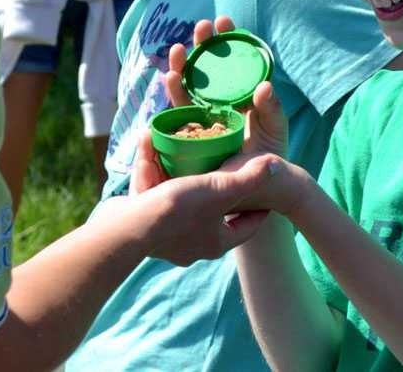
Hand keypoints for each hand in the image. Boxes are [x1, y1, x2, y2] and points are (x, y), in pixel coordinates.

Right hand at [128, 152, 278, 265]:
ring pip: (178, 203)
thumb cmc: (178, 211)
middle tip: (223, 173)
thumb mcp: (218, 189)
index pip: (246, 227)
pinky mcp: (143, 227)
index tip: (264, 197)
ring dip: (177, 178)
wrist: (126, 229)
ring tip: (181, 157)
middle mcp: (193, 246)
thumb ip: (247, 178)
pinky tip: (150, 156)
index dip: (257, 210)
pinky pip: (153, 198)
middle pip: (212, 214)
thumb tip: (276, 166)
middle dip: (214, 190)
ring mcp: (166, 240)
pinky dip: (153, 178)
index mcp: (216, 242)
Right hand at [166, 16, 287, 157]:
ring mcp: (204, 113)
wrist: (258, 186)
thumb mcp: (275, 128)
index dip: (227, 39)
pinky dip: (173, 90)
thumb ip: (271, 108)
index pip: (233, 60)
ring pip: (188, 82)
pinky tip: (170, 77)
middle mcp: (220, 99)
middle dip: (202, 45)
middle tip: (201, 28)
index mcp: (240, 93)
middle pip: (207, 66)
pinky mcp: (191, 130)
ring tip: (177, 49)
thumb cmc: (271, 154)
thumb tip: (264, 86)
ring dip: (181, 64)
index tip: (224, 21)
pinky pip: (179, 108)